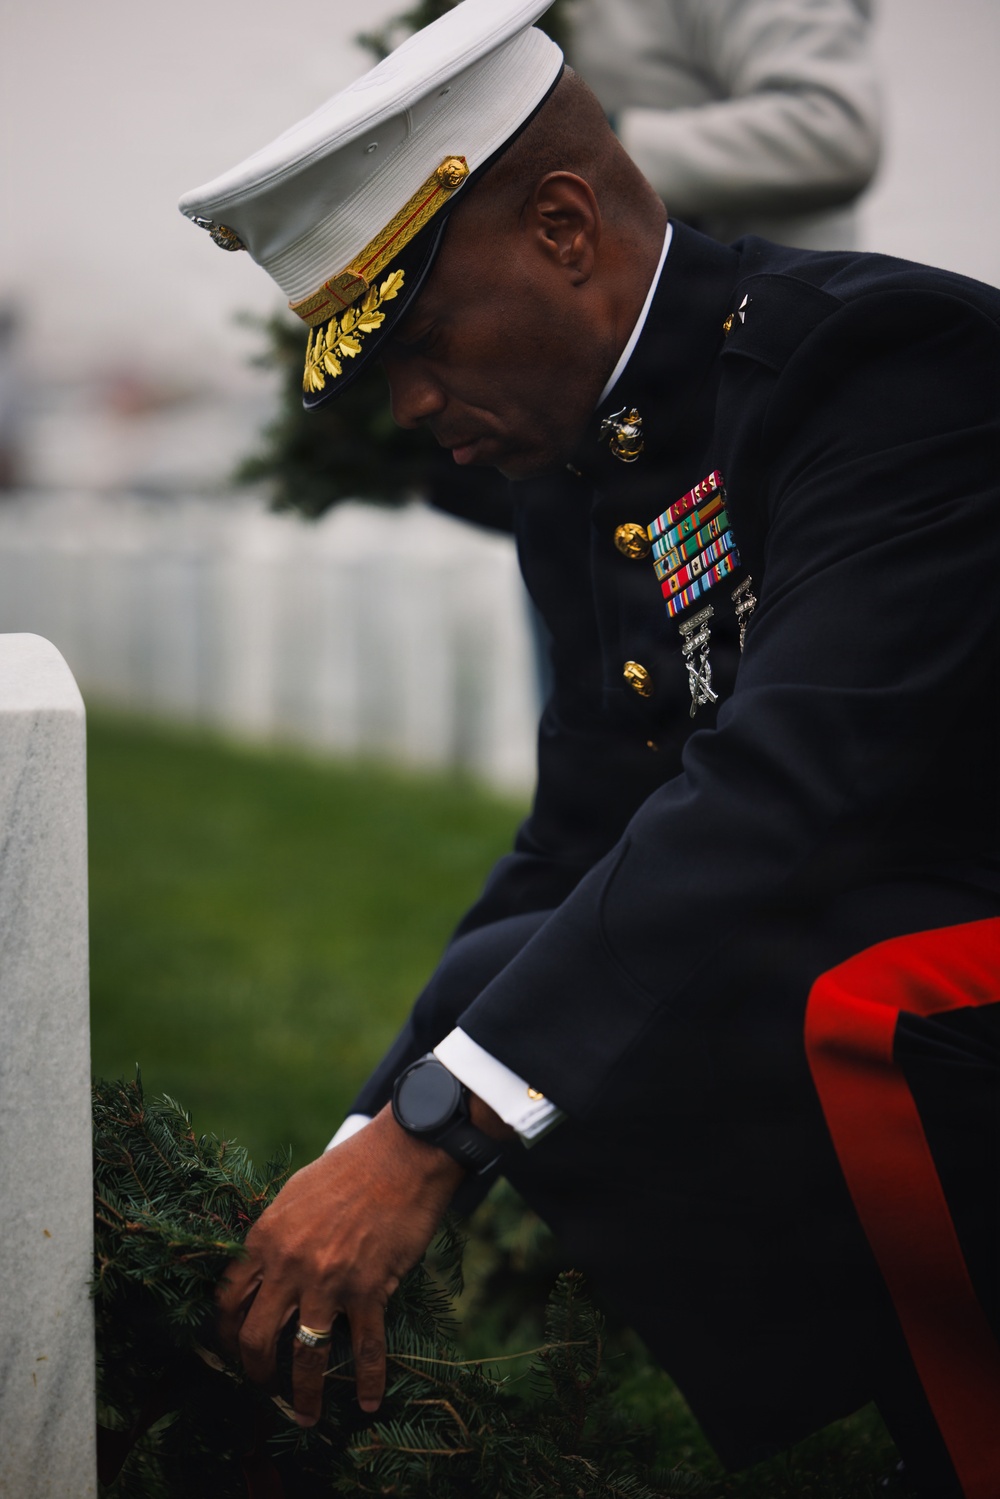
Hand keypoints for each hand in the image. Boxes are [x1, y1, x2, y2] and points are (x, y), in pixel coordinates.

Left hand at [216, 1103, 464, 1424]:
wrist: (404, 1153)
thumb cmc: (350, 1167)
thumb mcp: (295, 1194)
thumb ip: (275, 1235)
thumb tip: (263, 1269)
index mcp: (265, 1238)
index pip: (229, 1300)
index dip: (226, 1335)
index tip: (234, 1351)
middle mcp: (289, 1264)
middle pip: (256, 1337)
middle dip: (256, 1373)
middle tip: (264, 1388)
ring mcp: (329, 1280)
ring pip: (305, 1355)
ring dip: (303, 1396)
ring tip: (305, 1418)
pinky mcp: (370, 1289)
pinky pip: (365, 1349)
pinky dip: (368, 1382)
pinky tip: (369, 1403)